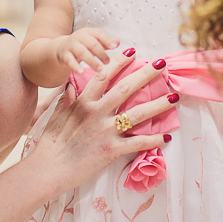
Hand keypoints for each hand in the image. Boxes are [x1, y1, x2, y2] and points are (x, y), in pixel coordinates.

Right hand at [29, 53, 175, 192]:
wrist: (48, 170)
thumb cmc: (50, 145)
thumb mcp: (55, 116)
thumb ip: (67, 100)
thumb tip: (71, 85)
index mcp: (83, 103)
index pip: (104, 76)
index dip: (118, 62)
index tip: (132, 51)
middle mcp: (97, 113)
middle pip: (126, 89)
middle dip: (146, 75)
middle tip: (162, 64)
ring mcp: (105, 132)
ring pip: (137, 114)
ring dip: (158, 105)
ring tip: (174, 97)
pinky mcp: (111, 150)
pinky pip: (137, 143)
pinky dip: (153, 140)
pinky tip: (167, 136)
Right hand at [55, 28, 118, 73]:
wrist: (62, 48)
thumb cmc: (82, 45)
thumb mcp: (94, 42)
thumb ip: (106, 42)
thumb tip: (117, 42)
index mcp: (88, 32)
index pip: (98, 33)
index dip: (106, 40)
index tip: (114, 47)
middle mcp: (79, 37)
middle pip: (92, 43)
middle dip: (101, 53)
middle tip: (107, 62)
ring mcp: (71, 46)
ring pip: (82, 52)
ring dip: (92, 61)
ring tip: (100, 69)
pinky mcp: (64, 55)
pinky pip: (70, 61)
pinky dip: (76, 67)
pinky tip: (82, 73)